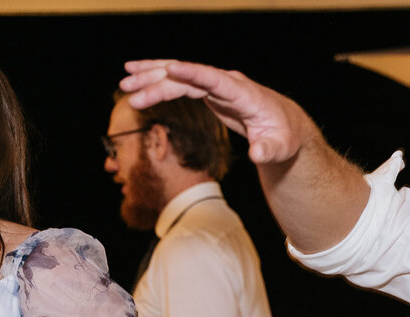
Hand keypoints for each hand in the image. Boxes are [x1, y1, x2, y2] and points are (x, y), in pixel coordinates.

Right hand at [120, 59, 311, 165]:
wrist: (284, 124)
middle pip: (190, 77)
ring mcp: (218, 84)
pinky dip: (160, 80)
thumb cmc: (283, 136)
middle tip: (130, 90)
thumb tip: (257, 155)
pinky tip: (139, 80)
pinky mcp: (210, 90)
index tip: (171, 68)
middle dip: (159, 82)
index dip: (194, 73)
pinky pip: (181, 82)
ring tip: (125, 82)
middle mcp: (229, 83)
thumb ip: (268, 150)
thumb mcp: (280, 147)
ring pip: (181, 76)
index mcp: (245, 95)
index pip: (216, 80)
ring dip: (152, 78)